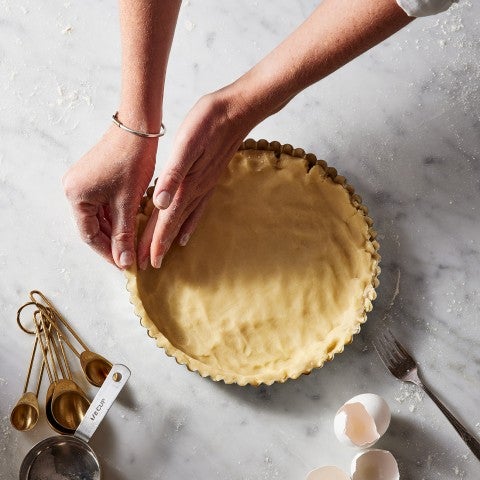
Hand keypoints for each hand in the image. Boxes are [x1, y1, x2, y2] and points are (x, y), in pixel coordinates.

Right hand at [63, 125, 157, 267]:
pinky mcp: (96, 177)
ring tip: (132, 246)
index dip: (108, 253)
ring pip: (100, 217)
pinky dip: (117, 216)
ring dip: (115, 230)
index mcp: (76, 195)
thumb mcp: (127, 203)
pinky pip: (104, 205)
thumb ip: (124, 234)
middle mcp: (74, 189)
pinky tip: (130, 226)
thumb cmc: (132, 162)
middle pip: (93, 226)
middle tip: (130, 259)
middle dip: (112, 243)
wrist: (138, 128)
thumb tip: (124, 262)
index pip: (89, 235)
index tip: (125, 266)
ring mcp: (84, 182)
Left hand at [137, 90, 252, 268]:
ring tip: (166, 253)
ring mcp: (204, 186)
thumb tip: (159, 203)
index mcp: (186, 184)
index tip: (146, 263)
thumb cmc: (209, 123)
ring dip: (173, 237)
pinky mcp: (209, 179)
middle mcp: (196, 190)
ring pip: (184, 219)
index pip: (167, 220)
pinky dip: (190, 223)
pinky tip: (187, 231)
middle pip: (174, 224)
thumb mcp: (187, 143)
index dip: (155, 241)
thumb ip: (173, 174)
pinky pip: (198, 208)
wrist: (237, 111)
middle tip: (148, 265)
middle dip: (160, 245)